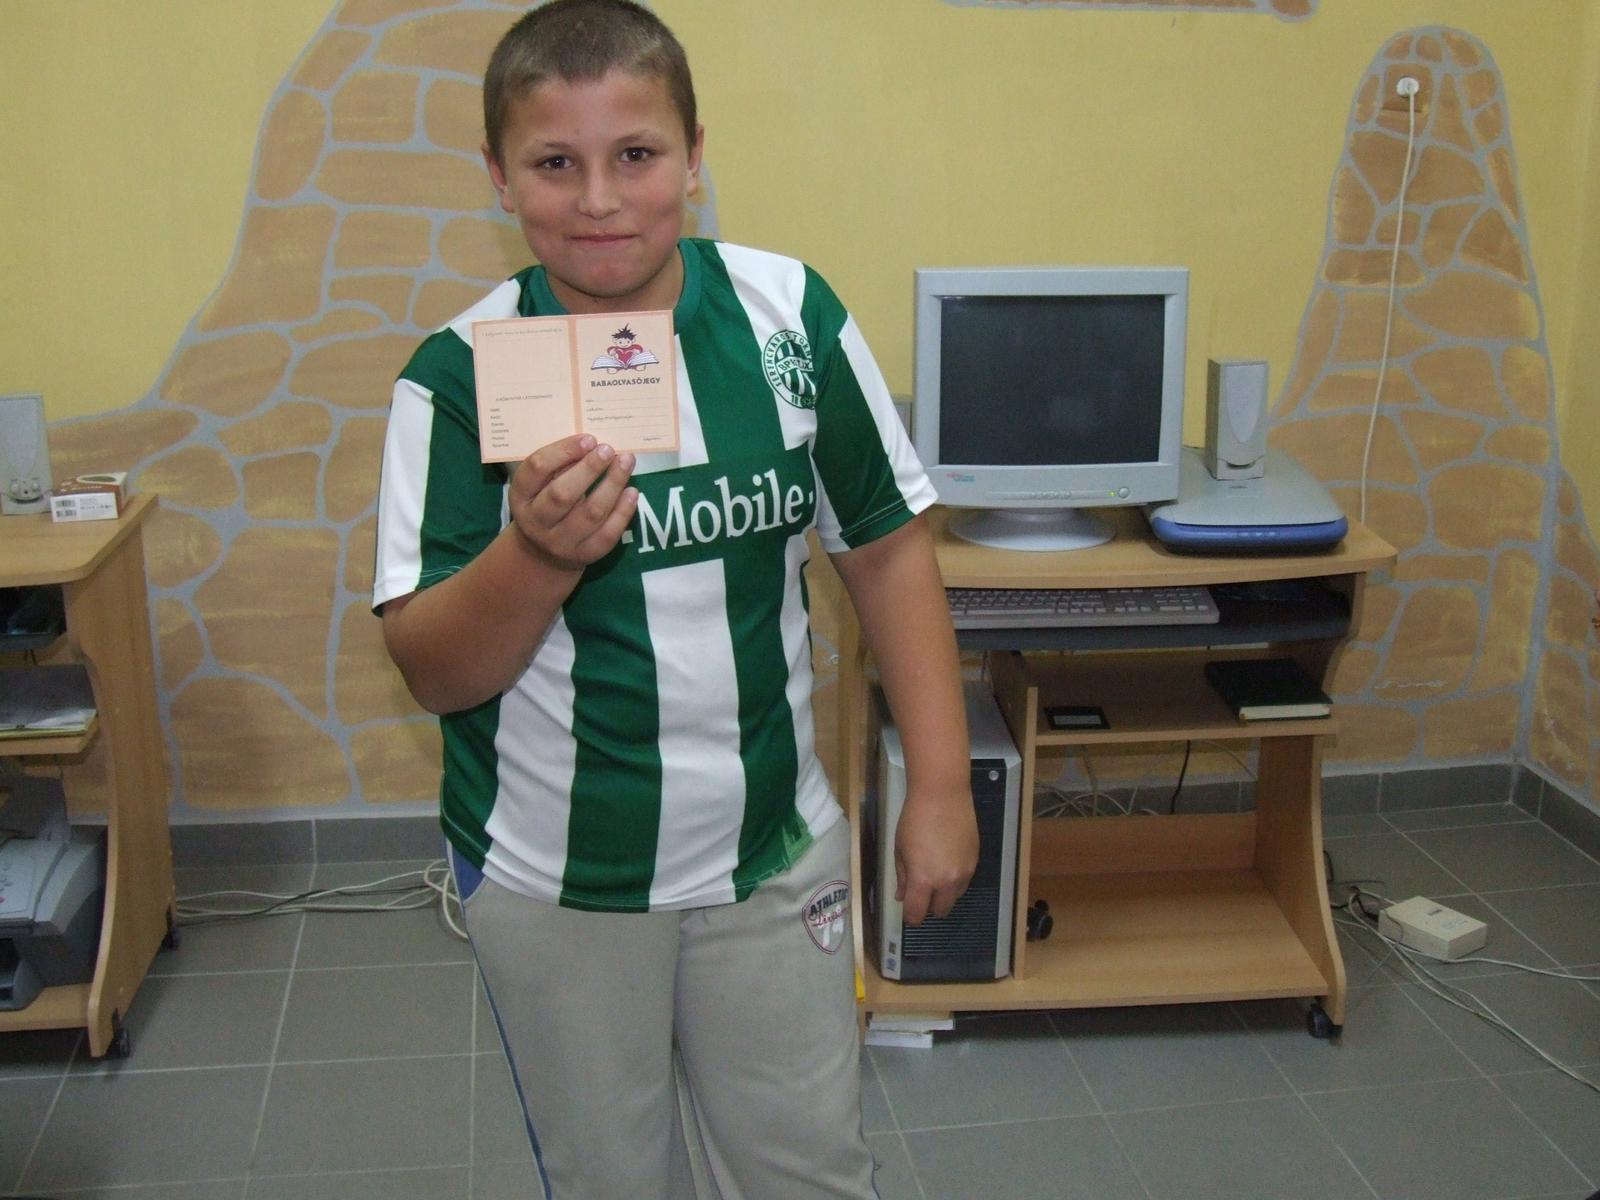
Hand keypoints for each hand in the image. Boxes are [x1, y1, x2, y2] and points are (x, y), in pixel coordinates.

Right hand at [508, 435, 637, 571]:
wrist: (542, 553)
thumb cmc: (544, 504)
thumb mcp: (539, 485)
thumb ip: (557, 465)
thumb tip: (591, 443)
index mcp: (521, 495)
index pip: (537, 469)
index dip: (563, 451)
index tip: (588, 439)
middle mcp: (537, 521)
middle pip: (562, 494)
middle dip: (589, 469)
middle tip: (608, 449)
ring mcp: (561, 542)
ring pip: (590, 513)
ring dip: (612, 485)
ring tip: (626, 462)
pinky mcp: (585, 555)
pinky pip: (608, 533)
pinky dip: (623, 511)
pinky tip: (632, 492)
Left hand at [894, 789, 977, 924]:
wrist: (943, 795)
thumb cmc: (914, 819)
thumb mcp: (901, 849)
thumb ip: (903, 877)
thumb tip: (903, 896)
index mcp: (924, 880)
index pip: (917, 913)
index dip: (911, 917)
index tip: (908, 911)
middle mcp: (947, 882)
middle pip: (940, 911)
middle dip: (929, 908)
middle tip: (920, 893)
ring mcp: (965, 872)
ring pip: (954, 897)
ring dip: (943, 895)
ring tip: (934, 875)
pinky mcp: (975, 861)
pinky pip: (964, 881)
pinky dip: (954, 880)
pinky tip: (946, 862)